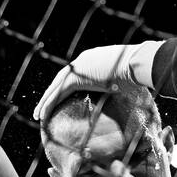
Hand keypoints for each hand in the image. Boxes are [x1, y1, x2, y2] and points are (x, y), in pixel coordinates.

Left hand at [33, 42, 163, 121]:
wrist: (137, 63)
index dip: (65, 87)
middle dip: (51, 94)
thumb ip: (124, 86)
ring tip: (37, 116)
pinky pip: (58, 94)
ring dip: (45, 102)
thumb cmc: (139, 72)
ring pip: (55, 87)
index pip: (74, 75)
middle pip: (60, 80)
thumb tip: (135, 99)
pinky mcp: (76, 78)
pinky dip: (49, 104)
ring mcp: (78, 69)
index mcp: (93, 60)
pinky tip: (42, 116)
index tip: (61, 98)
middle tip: (43, 108)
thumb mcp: (129, 80)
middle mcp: (82, 62)